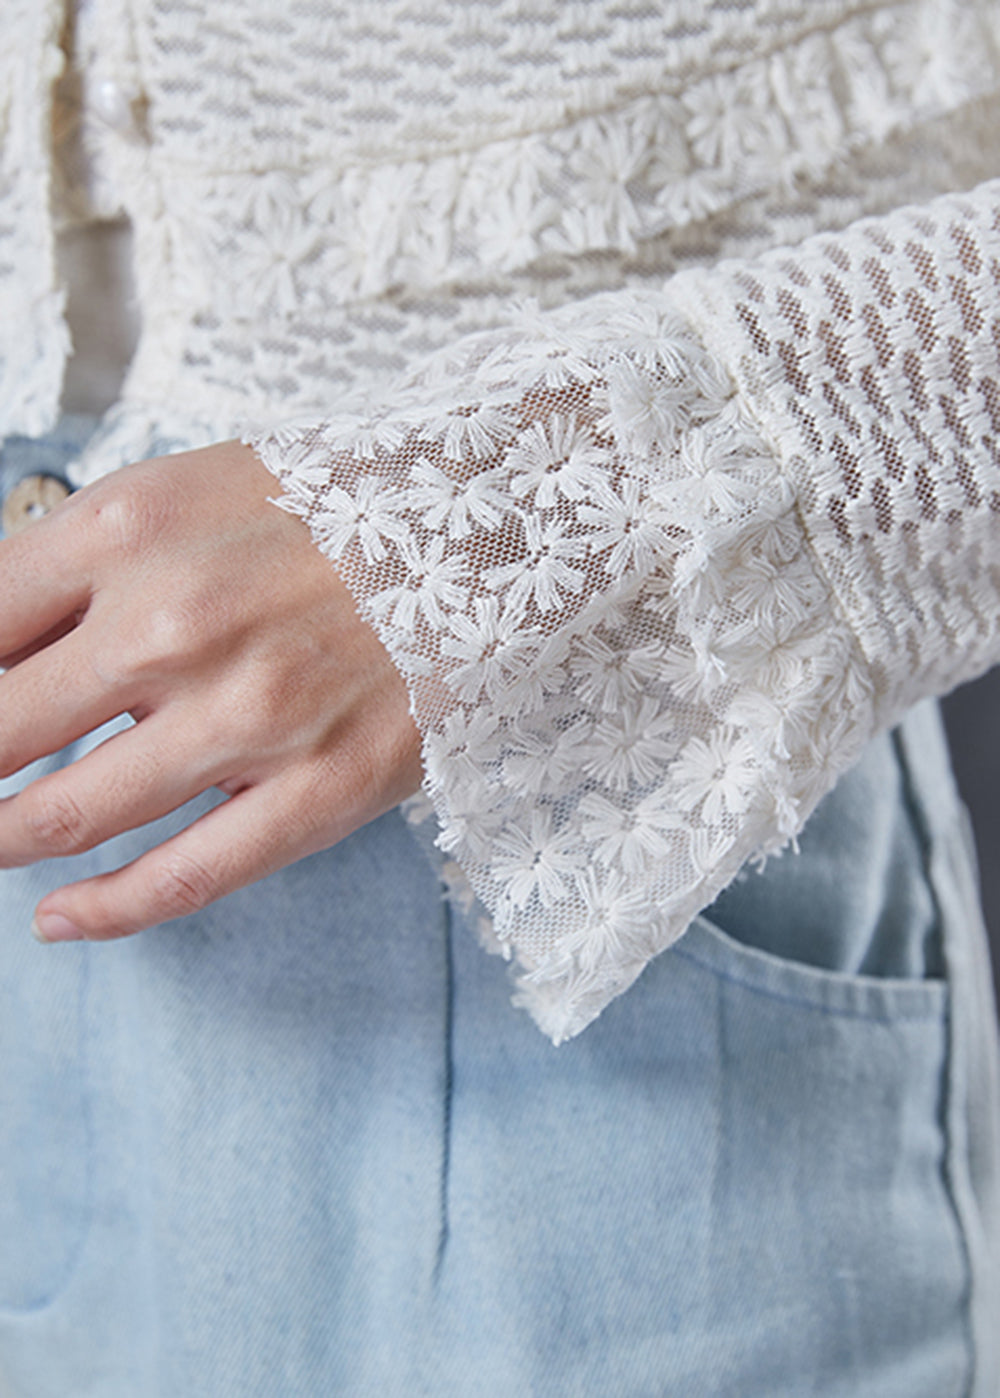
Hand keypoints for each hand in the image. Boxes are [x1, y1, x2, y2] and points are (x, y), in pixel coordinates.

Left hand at [0, 441, 422, 941]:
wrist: (485, 530)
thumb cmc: (325, 510)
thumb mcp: (183, 491)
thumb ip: (73, 562)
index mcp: (127, 531)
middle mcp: (175, 622)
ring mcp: (250, 714)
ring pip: (71, 815)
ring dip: (7, 838)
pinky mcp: (320, 787)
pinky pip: (184, 878)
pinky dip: (105, 910)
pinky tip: (62, 918)